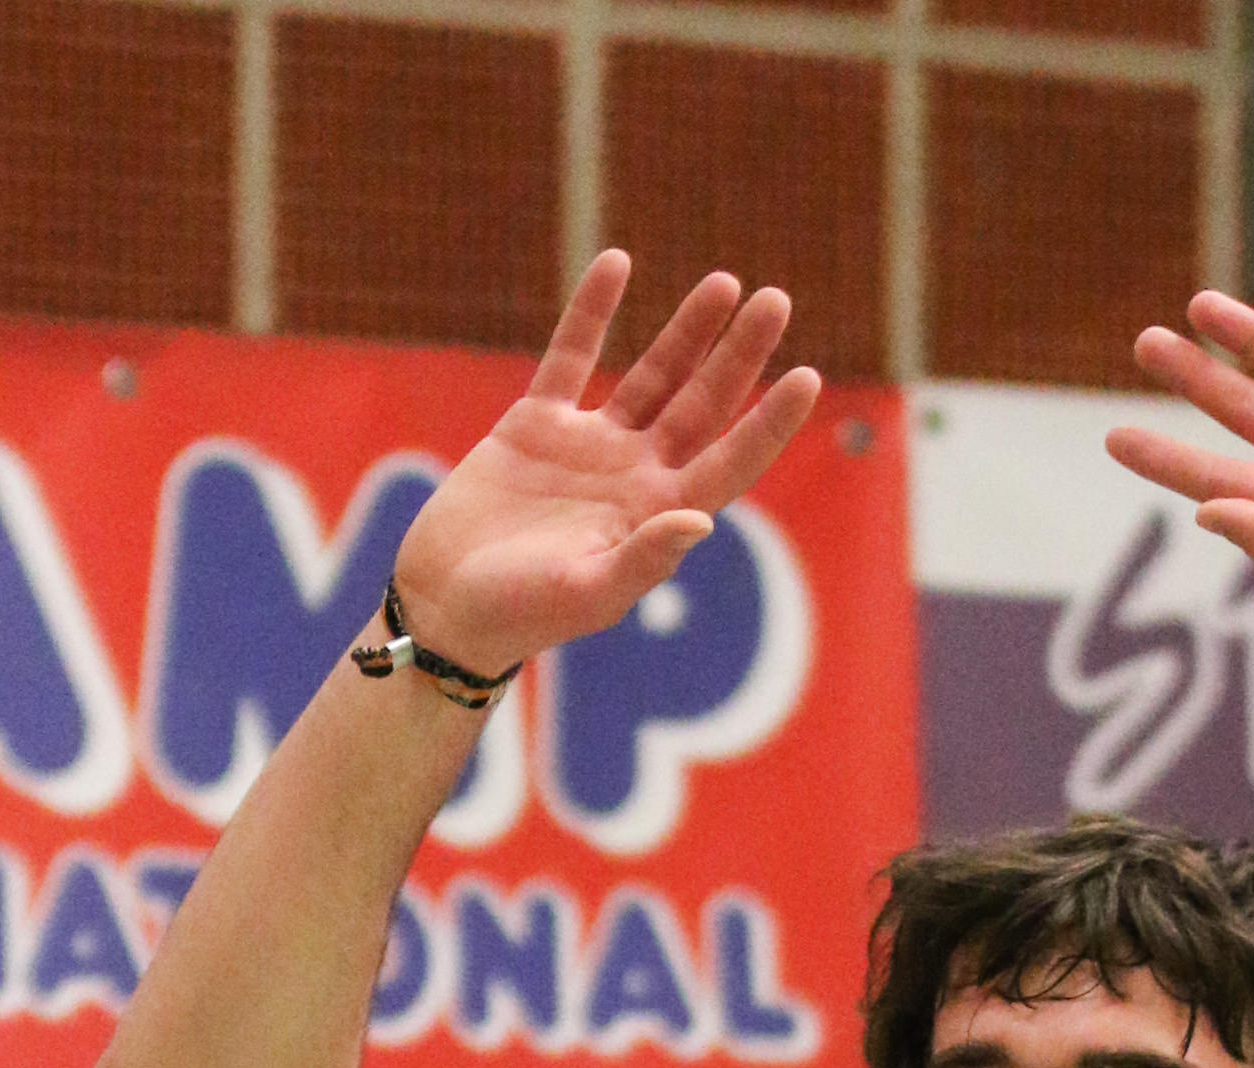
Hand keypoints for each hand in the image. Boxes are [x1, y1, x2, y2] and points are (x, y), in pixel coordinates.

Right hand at [392, 255, 818, 674]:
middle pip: (701, 405)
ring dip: (688, 330)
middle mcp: (634, 476)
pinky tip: (617, 263)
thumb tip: (702, 521)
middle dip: (739, 354)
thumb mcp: (584, 593)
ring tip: (726, 283)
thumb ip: (644, 560)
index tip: (808, 377)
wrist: (445, 607)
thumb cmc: (518, 617)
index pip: (729, 461)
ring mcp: (589, 447)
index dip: (769, 422)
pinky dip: (591, 310)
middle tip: (776, 300)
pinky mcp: (537, 425)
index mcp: (656, 517)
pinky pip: (570, 356)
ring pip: (651, 375)